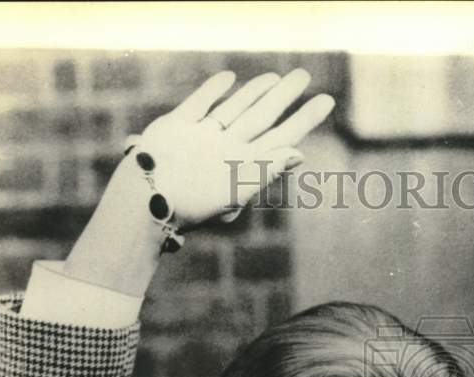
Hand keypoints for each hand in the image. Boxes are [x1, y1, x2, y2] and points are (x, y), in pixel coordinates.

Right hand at [136, 68, 334, 227]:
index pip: (282, 138)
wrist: (147, 197)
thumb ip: (266, 169)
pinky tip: (229, 79)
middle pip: (263, 118)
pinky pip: (201, 105)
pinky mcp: (179, 127)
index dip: (303, 120)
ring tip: (276, 79)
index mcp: (244, 166)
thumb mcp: (235, 188)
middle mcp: (227, 150)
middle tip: (305, 77)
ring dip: (255, 93)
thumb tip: (298, 154)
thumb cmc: (193, 202)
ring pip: (236, 109)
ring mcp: (203, 138)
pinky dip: (214, 91)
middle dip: (285, 98)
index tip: (325, 102)